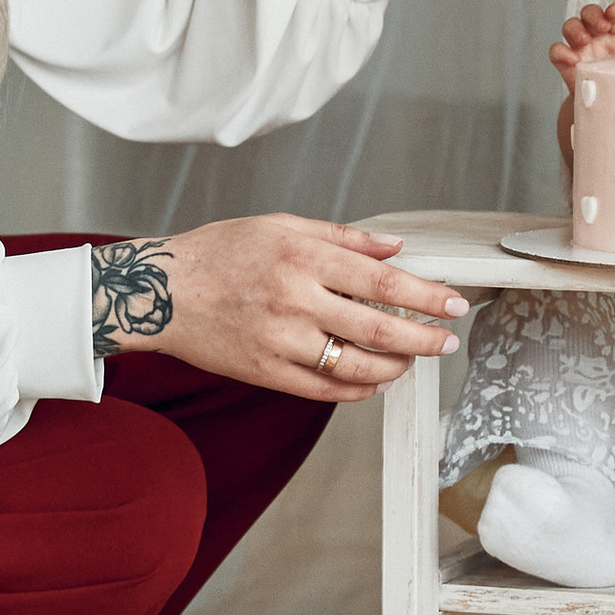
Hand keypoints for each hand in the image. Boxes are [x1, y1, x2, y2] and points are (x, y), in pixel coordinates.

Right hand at [91, 220, 471, 402]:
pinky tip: (373, 379)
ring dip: (394, 366)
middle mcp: (296, 299)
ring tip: (410, 360)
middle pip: (378, 327)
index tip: (453, 304)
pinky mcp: (267, 372)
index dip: (425, 295)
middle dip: (423, 338)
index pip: (382, 279)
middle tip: (447, 341)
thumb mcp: (281, 226)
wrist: (161, 292)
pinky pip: (325, 388)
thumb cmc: (220, 252)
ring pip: (356, 365)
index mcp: (303, 256)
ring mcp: (281, 340)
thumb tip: (395, 247)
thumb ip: (343, 237)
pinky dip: (358, 388)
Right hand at [551, 0, 614, 169]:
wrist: (613, 108)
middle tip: (601, 26)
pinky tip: (570, 58)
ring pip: (570, 26)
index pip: (613, 14)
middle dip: (593, 15)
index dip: (613, 11)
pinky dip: (560, 51)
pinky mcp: (567, 64)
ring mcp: (580, 48)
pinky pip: (556, 51)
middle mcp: (598, 36)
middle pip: (588, 13)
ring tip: (584, 40)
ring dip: (575, 28)